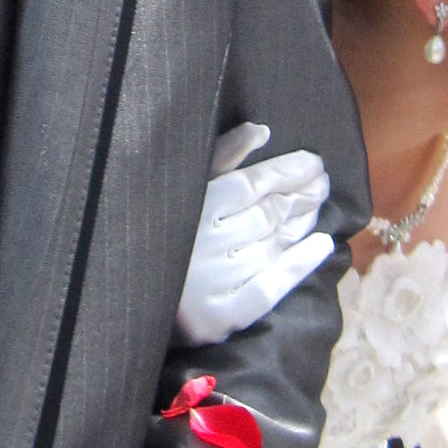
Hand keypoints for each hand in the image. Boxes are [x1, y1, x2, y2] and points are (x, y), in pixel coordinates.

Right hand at [175, 121, 333, 345]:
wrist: (125, 297)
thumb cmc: (159, 229)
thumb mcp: (183, 186)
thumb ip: (221, 156)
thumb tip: (262, 131)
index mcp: (190, 208)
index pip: (252, 184)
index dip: (289, 171)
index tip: (314, 162)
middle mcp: (203, 244)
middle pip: (267, 214)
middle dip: (302, 194)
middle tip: (322, 183)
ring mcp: (213, 283)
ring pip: (272, 246)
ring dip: (302, 223)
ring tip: (318, 206)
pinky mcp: (220, 317)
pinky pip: (270, 288)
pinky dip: (300, 264)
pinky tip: (323, 245)